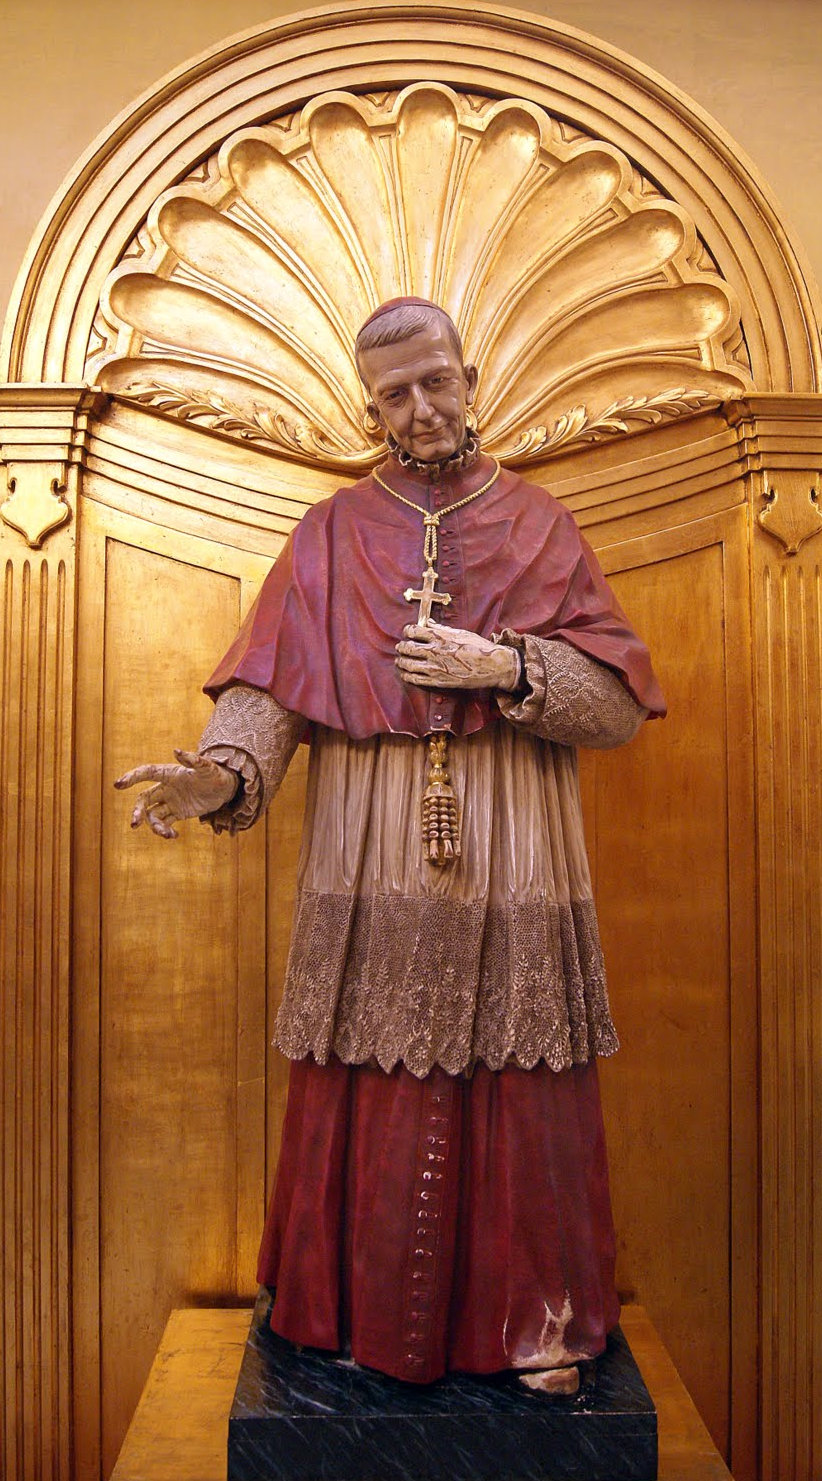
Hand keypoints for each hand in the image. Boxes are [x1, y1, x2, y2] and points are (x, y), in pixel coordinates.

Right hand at [114, 750, 237, 838]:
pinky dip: (165, 831)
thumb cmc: (216, 774)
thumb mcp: (207, 768)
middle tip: (134, 824)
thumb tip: (176, 751)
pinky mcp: (177, 813)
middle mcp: (166, 787)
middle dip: (137, 811)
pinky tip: (173, 836)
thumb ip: (193, 760)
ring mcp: (170, 801)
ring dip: (155, 827)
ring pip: (153, 815)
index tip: (118, 784)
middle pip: (143, 799)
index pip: (146, 773)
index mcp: (169, 773)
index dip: (132, 777)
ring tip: (166, 834)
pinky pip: (165, 823)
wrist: (225, 788)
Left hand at [395, 623, 520, 691]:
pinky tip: (405, 674)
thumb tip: (429, 623)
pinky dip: (407, 676)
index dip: (407, 631)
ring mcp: (435, 667)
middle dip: (401, 647)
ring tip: (400, 661)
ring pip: (408, 665)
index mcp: (440, 637)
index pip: (413, 631)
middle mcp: (434, 651)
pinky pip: (416, 679)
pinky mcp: (438, 681)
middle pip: (407, 648)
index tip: (408, 633)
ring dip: (401, 662)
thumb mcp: (461, 633)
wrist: (492, 666)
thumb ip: (442, 629)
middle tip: (400, 647)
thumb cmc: (479, 647)